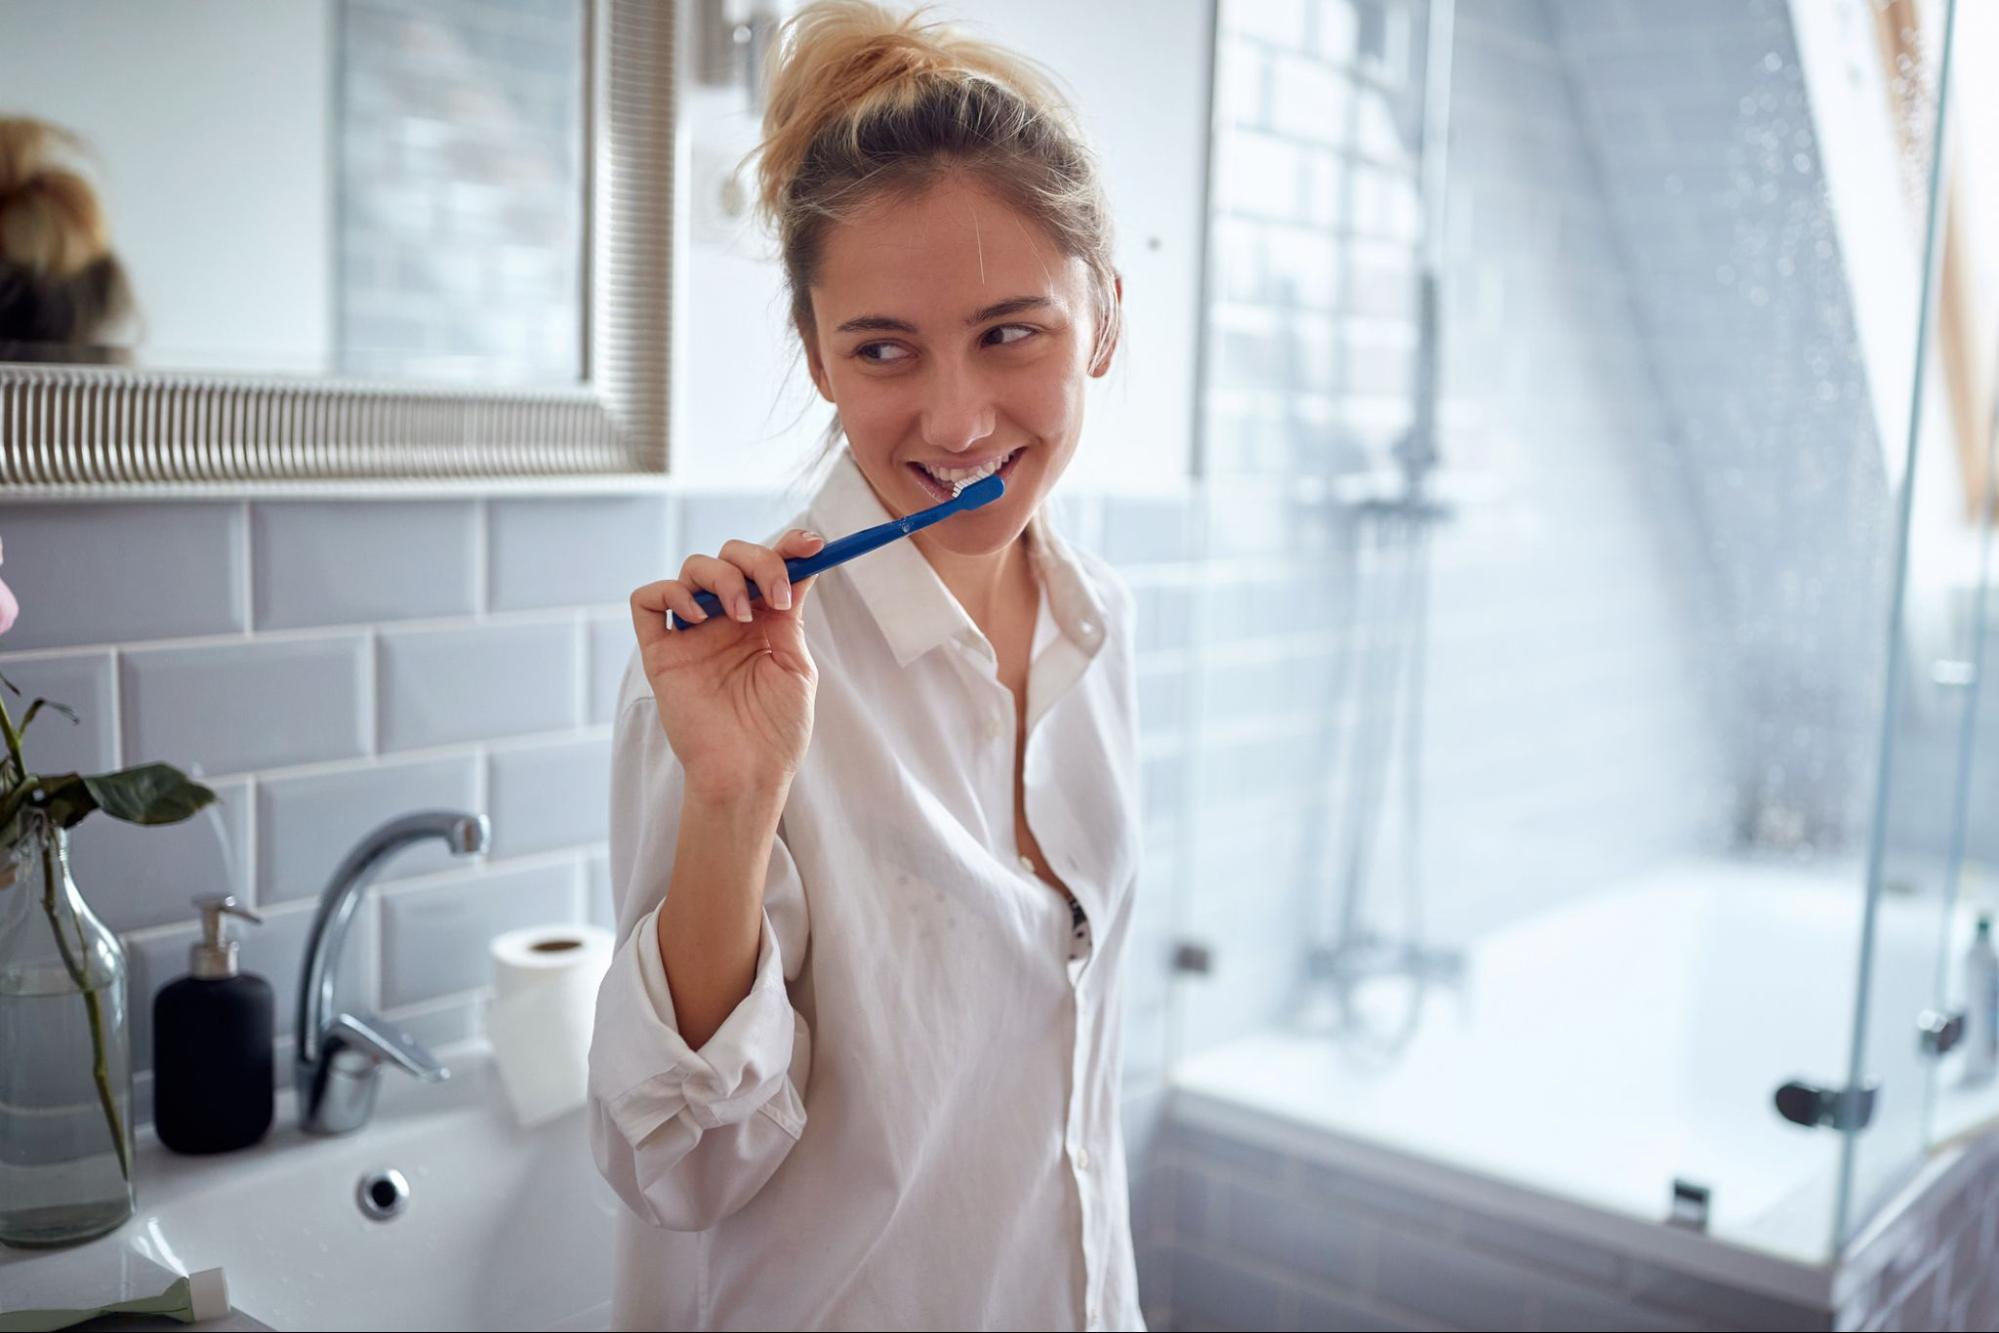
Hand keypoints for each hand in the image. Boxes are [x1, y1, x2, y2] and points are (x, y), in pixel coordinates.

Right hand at [628, 529, 825, 798]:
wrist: (747, 774)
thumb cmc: (776, 731)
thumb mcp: (796, 665)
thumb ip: (790, 616)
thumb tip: (801, 566)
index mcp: (761, 621)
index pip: (767, 568)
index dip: (786, 547)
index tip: (811, 544)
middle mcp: (725, 621)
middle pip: (729, 557)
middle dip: (757, 561)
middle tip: (777, 594)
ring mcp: (692, 634)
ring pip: (691, 569)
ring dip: (722, 578)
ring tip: (743, 616)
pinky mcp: (661, 652)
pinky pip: (647, 602)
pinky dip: (669, 594)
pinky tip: (697, 616)